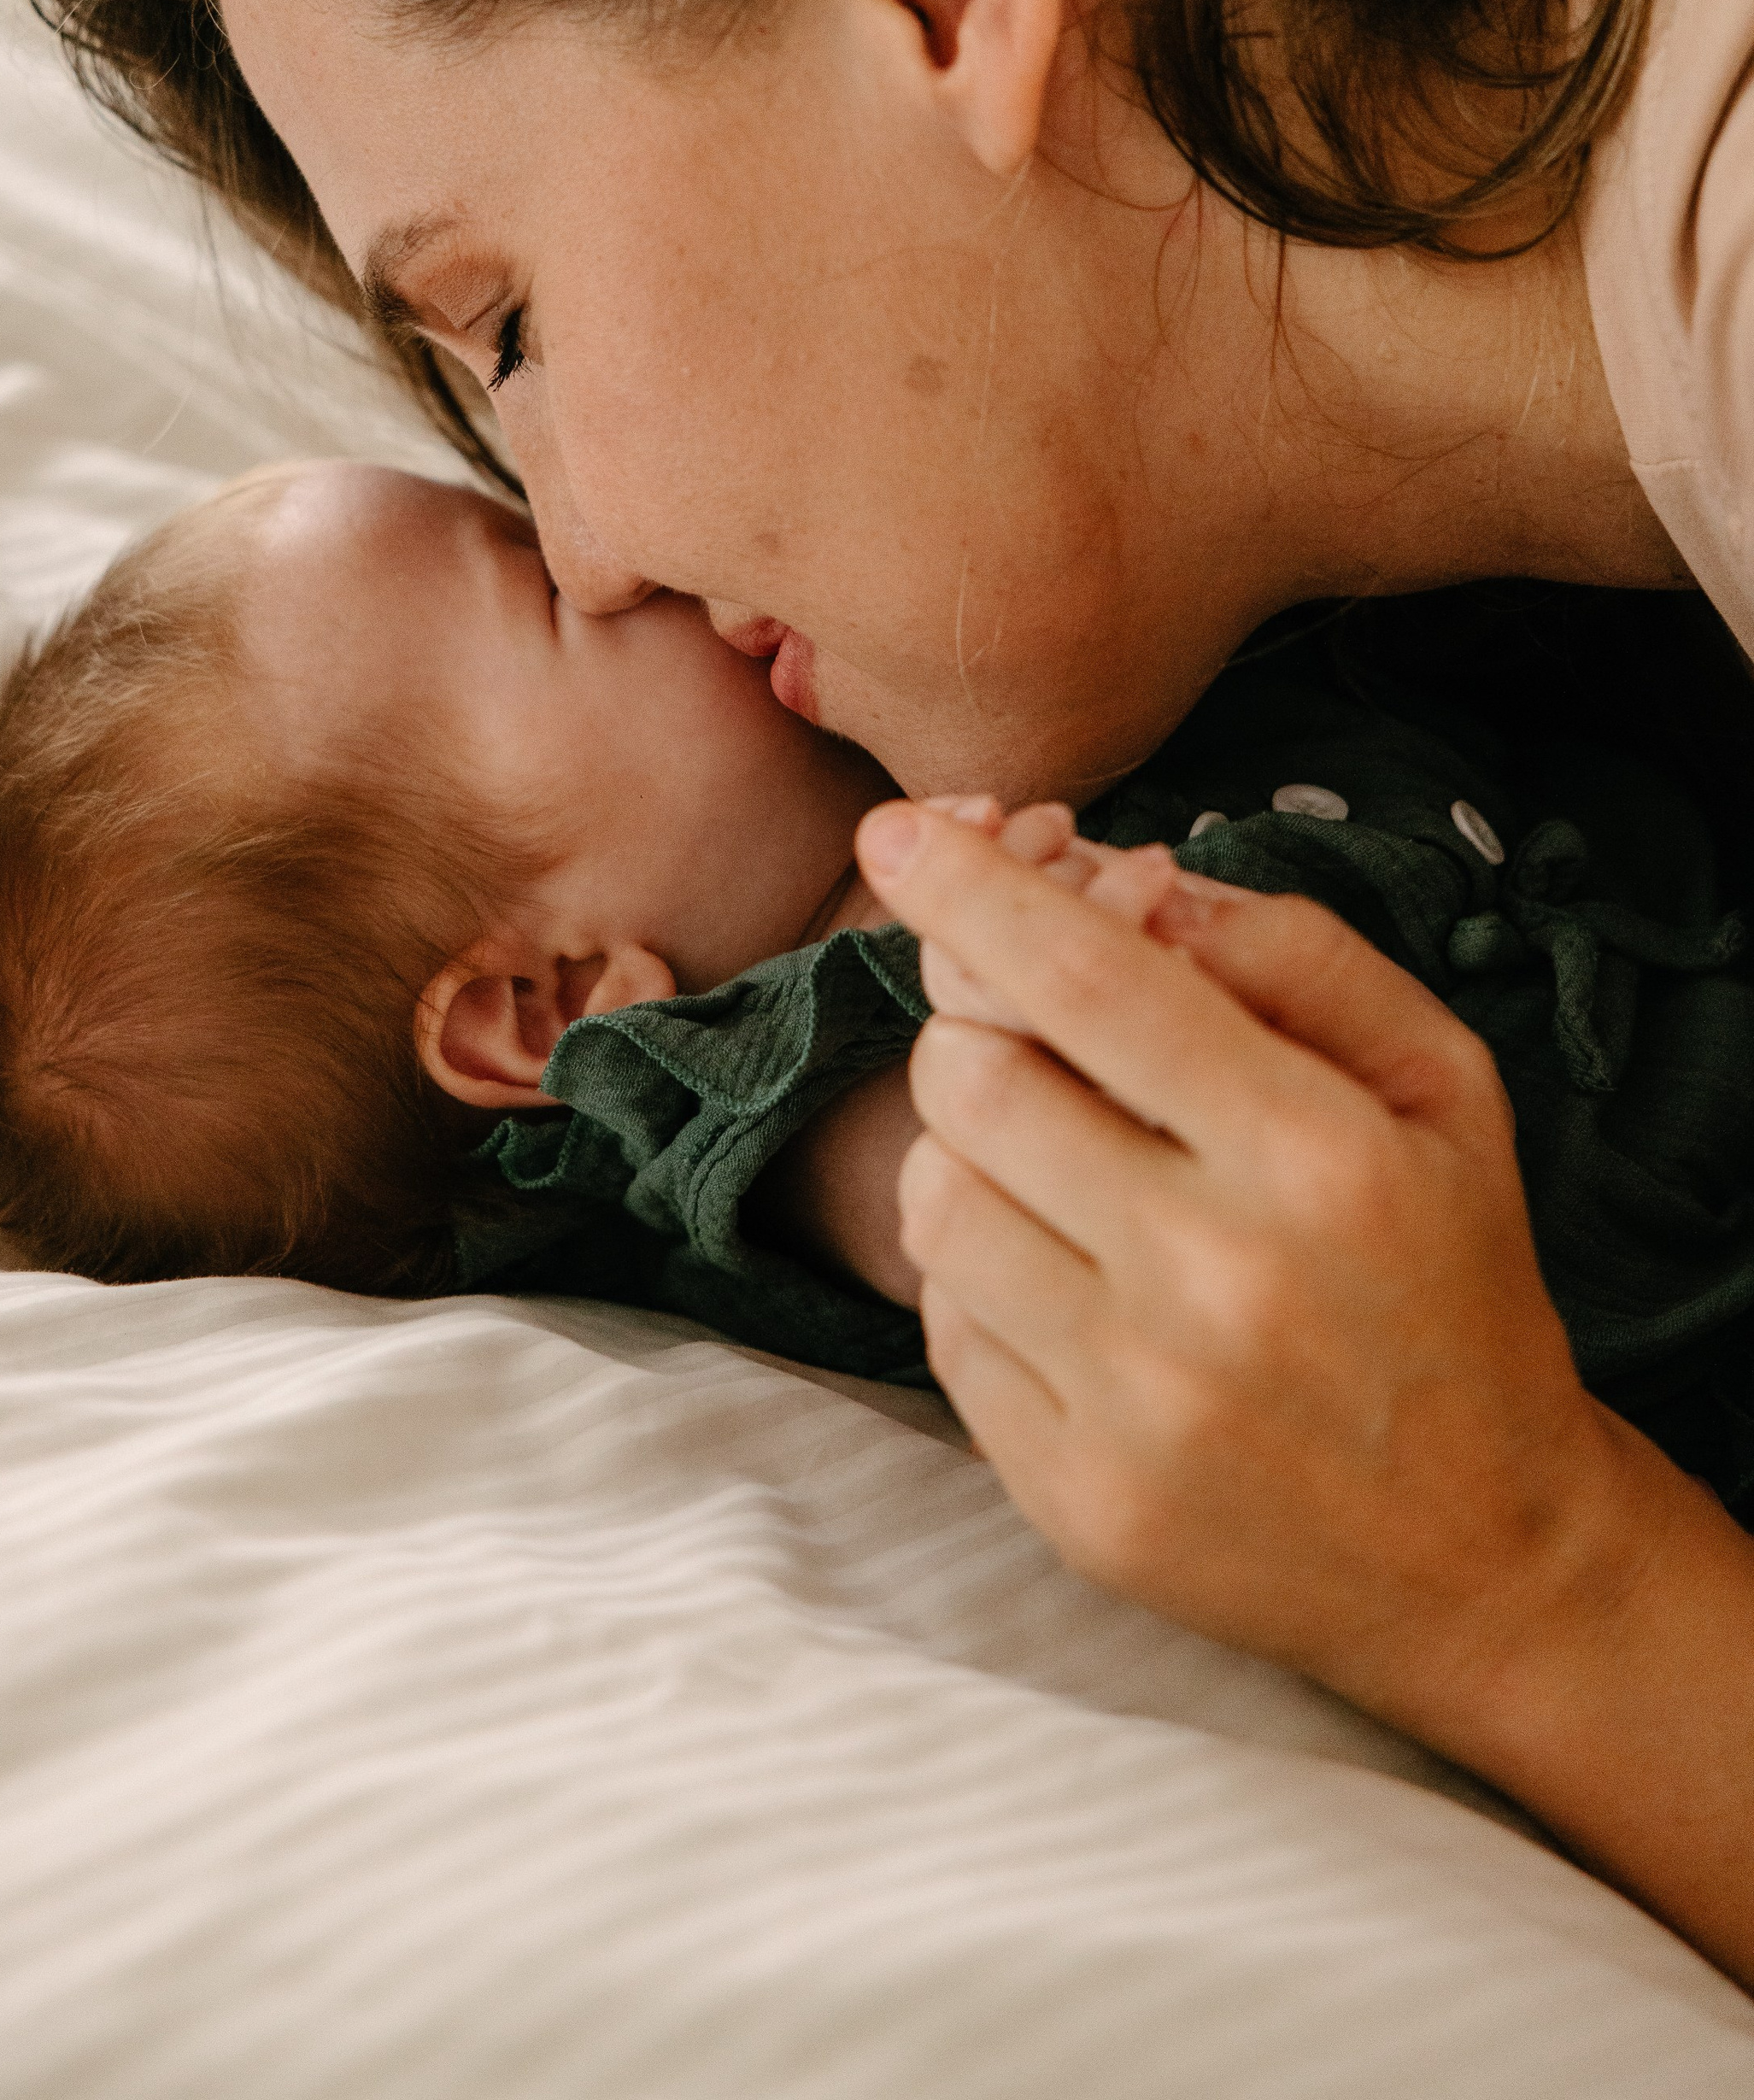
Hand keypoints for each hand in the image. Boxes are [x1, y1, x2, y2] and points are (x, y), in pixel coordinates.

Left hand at [856, 797, 1626, 1742]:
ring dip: (965, 1151)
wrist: (1492, 1558)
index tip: (897, 831)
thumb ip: (1296, 955)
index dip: (971, 889)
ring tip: (1056, 1168)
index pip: (1088, 981)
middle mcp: (1214, 1280)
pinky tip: (1068, 1282)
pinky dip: (980, 1276)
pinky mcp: (1074, 1499)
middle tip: (1030, 1039)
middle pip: (974, 1078)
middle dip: (978, 1026)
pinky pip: (944, 1326)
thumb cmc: (1452, 1285)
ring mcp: (1134, 1404)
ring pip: (933, 1198)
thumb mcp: (1443, 1087)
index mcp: (1315, 1156)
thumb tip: (1135, 880)